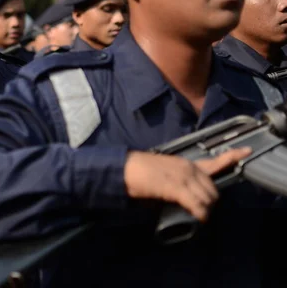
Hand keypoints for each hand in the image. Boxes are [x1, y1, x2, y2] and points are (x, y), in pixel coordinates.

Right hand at [124, 147, 251, 221]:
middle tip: (200, 209)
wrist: (123, 170)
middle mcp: (188, 168)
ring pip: (208, 197)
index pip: (214, 161)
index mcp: (185, 163)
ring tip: (197, 216)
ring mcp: (183, 177)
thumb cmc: (139, 173)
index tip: (247, 151)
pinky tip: (199, 218)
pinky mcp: (176, 188)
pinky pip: (197, 204)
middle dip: (211, 201)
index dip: (233, 156)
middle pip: (213, 187)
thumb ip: (178, 184)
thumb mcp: (163, 175)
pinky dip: (200, 213)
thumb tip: (185, 200)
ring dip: (205, 209)